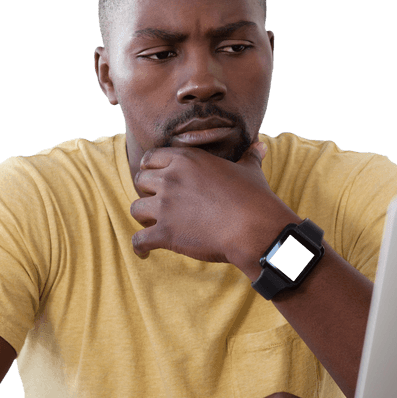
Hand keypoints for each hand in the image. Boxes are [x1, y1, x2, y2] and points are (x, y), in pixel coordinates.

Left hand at [129, 142, 298, 271]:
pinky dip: (139, 247)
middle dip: (146, 192)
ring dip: (143, 218)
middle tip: (156, 203)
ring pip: (136, 209)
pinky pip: (139, 240)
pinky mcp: (165, 233)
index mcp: (186, 160)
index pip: (150, 158)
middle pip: (140, 181)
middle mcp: (171, 179)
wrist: (254, 227)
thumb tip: (260, 145)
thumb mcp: (249, 171)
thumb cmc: (254, 198)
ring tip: (151, 226)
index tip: (154, 179)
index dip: (150, 169)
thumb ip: (249, 156)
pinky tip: (144, 252)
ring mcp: (166, 206)